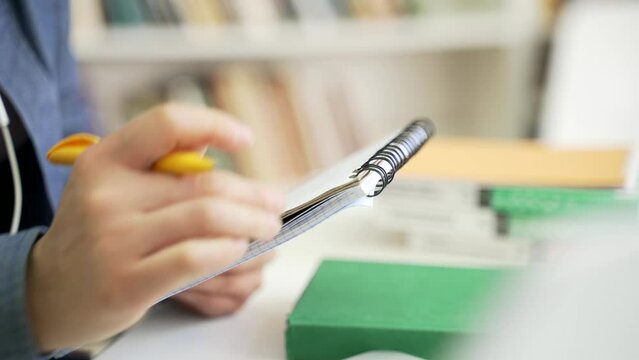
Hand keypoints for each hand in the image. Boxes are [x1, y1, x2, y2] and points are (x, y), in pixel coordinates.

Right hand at [26, 103, 284, 351]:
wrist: (51, 289)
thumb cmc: (98, 230)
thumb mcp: (112, 184)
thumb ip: (159, 161)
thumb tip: (215, 142)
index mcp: (105, 159)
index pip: (168, 124)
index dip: (215, 124)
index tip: (245, 139)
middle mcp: (106, 195)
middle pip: (204, 182)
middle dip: (253, 194)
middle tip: (275, 204)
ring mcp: (114, 240)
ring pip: (207, 218)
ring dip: (252, 222)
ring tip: (268, 227)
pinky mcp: (127, 282)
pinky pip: (194, 258)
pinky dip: (228, 250)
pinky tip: (238, 248)